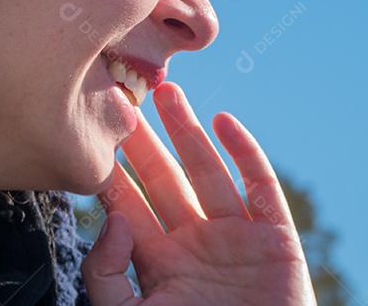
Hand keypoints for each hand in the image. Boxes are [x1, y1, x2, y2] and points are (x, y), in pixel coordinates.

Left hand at [82, 82, 318, 305]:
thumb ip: (107, 275)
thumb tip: (113, 219)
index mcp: (158, 263)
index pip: (127, 203)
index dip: (111, 166)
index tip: (91, 128)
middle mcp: (193, 243)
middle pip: (162, 178)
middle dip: (143, 139)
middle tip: (122, 94)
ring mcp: (235, 239)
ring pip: (207, 171)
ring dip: (188, 131)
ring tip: (167, 92)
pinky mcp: (275, 240)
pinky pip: (260, 187)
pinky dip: (245, 152)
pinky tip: (224, 121)